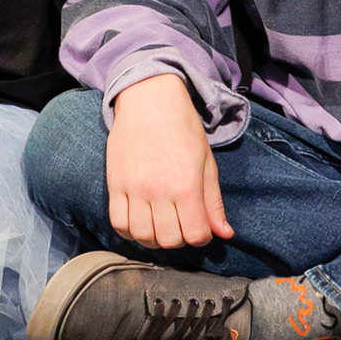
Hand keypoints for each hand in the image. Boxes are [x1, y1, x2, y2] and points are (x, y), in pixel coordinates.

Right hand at [105, 71, 232, 250]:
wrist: (149, 98)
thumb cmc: (182, 128)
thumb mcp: (206, 162)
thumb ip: (213, 201)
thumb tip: (225, 234)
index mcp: (187, 185)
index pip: (196, 235)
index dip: (201, 236)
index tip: (198, 226)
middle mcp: (160, 190)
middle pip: (169, 240)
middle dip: (178, 238)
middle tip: (178, 224)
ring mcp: (134, 188)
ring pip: (142, 236)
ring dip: (153, 238)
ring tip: (158, 225)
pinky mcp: (115, 183)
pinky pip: (118, 223)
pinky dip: (129, 231)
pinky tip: (138, 221)